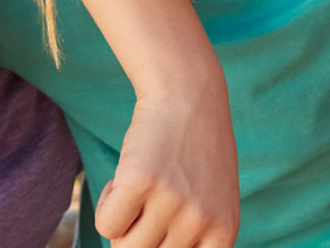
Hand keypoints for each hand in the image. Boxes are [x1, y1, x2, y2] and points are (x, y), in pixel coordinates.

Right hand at [95, 87, 240, 247]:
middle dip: (137, 239)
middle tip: (146, 208)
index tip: (156, 231)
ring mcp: (173, 204)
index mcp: (223, 234)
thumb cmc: (194, 155)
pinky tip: (125, 180)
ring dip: (121, 223)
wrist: (188, 96)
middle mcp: (202, 223)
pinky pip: (106, 225)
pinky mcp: (141, 183)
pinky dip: (107, 205)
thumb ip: (192, 238)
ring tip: (139, 191)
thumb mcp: (212, 203)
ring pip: (123, 247)